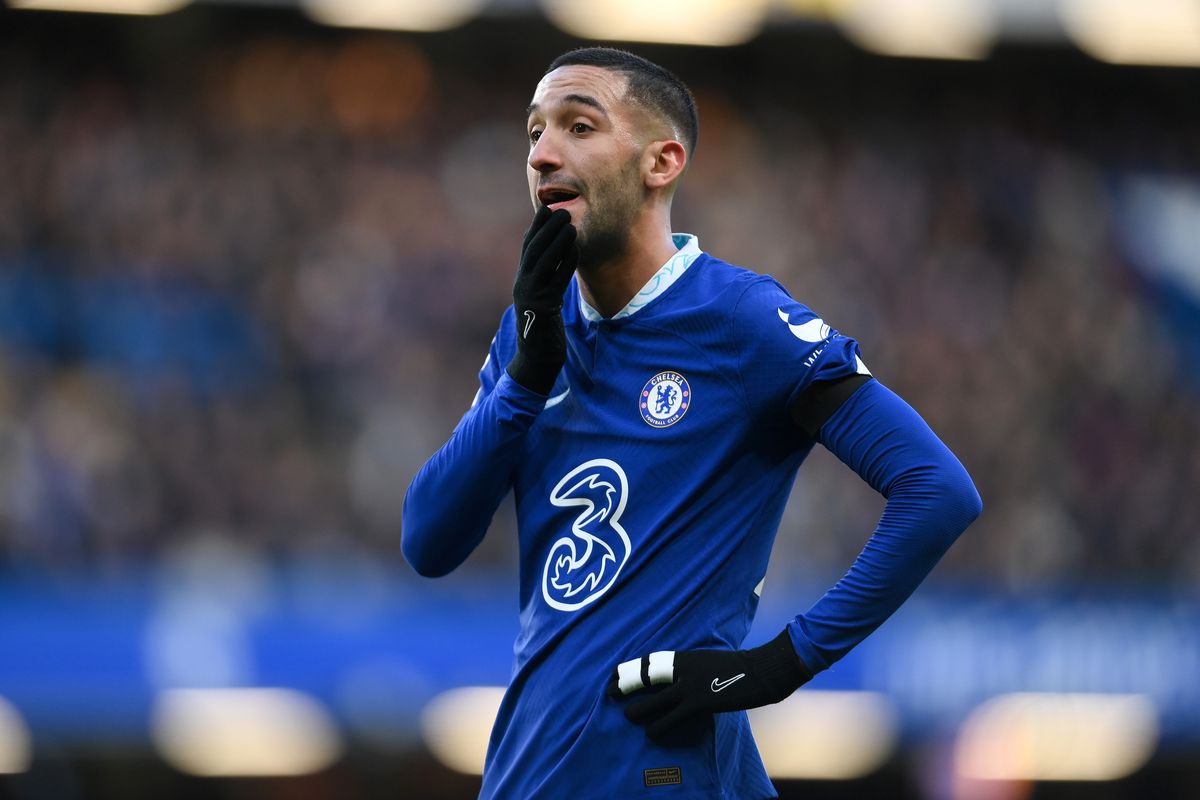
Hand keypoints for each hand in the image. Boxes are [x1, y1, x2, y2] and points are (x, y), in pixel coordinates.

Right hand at [506, 207, 578, 394]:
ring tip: (569, 223)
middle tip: (560, 209)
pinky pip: (556, 280)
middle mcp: (522, 285)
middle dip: (546, 228)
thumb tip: (558, 256)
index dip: (537, 227)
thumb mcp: (543, 299)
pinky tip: (575, 250)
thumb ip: (547, 280)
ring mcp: (530, 296)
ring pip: (543, 262)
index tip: (546, 207)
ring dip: (557, 240)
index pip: (527, 247)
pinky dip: (566, 263)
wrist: (537, 357)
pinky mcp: (542, 307)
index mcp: (522, 281)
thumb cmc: (544, 328)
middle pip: (533, 250)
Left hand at [607, 630, 810, 738]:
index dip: (629, 668)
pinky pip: (671, 718)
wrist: (763, 669)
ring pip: (653, 700)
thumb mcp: (710, 661)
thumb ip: (692, 669)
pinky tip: (651, 734)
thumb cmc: (741, 667)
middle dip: (623, 685)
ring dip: (637, 710)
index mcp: (685, 656)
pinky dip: (659, 727)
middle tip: (608, 693)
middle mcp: (682, 668)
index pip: (649, 660)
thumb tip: (679, 680)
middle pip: (644, 676)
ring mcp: (690, 685)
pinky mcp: (700, 702)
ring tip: (627, 716)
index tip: (613, 674)